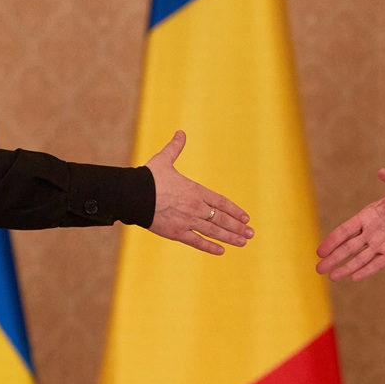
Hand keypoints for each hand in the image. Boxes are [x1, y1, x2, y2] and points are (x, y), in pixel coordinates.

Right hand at [146, 131, 253, 254]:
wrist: (133, 194)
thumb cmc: (148, 177)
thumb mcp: (164, 160)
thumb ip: (175, 148)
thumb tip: (180, 133)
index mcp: (195, 190)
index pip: (221, 202)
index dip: (234, 210)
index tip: (245, 217)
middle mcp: (195, 207)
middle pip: (221, 218)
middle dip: (237, 226)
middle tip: (250, 233)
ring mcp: (187, 221)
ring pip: (213, 231)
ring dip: (230, 237)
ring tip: (243, 241)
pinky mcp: (176, 232)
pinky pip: (196, 241)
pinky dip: (209, 247)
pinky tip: (221, 251)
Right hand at [316, 168, 384, 280]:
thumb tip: (382, 171)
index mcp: (367, 216)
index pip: (345, 230)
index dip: (333, 240)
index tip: (320, 251)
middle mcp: (371, 232)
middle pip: (348, 248)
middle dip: (334, 258)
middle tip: (319, 269)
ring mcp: (381, 244)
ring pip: (360, 258)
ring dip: (347, 268)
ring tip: (332, 278)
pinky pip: (378, 263)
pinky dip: (367, 270)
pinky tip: (354, 278)